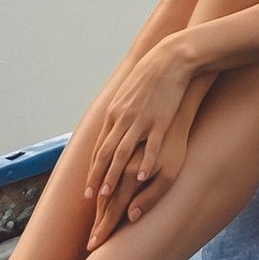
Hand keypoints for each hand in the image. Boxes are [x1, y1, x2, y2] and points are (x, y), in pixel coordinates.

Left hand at [85, 36, 203, 242]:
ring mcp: (141, 120)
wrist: (170, 59)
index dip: (93, 170)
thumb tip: (113, 129)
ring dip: (113, 174)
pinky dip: (145, 162)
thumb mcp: (129, 95)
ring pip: (123, 152)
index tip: (88, 190)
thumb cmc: (151, 77)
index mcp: (114, 113)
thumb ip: (121, 114)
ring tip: (107, 195)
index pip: (100, 147)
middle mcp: (123, 118)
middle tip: (90, 200)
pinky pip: (151, 146)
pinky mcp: (160, 120)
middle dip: (97, 178)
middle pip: (106, 153)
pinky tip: (140, 177)